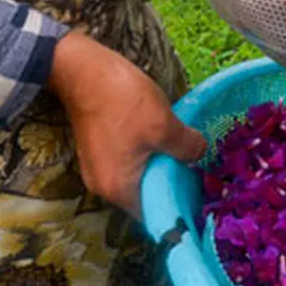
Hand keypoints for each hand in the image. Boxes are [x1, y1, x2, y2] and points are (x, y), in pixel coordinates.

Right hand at [48, 31, 206, 220]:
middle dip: (172, 185)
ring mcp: (97, 169)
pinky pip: (129, 165)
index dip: (180, 208)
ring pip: (139, 179)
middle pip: (147, 197)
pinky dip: (147, 157)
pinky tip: (164, 141)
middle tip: (199, 171)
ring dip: (160, 168)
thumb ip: (187, 148)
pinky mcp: (97, 152)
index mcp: (119, 189)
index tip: (202, 195)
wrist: (82, 69)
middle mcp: (103, 187)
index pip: (155, 216)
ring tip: (185, 154)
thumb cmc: (122, 101)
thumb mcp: (164, 125)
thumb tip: (200, 155)